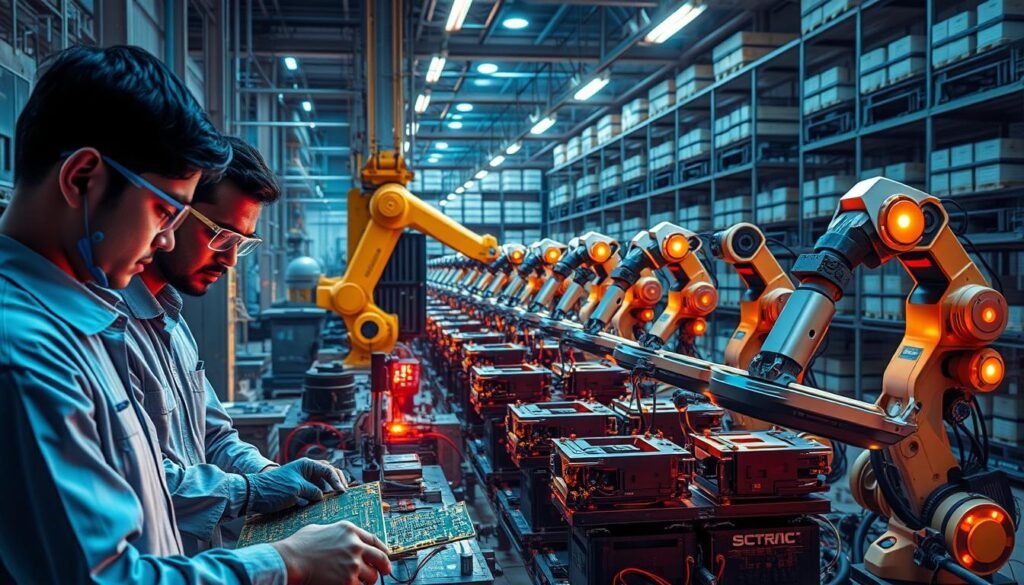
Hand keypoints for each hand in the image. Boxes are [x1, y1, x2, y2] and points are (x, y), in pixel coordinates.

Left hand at [247, 458, 344, 513]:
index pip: (329, 470)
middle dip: (337, 481)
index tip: (342, 492)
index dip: (337, 480)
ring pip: (322, 482)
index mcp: (307, 465)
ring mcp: (303, 479)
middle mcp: (306, 470)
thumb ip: (313, 491)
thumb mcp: (297, 489)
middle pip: (328, 472)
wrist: (253, 495)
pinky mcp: (298, 489)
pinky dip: (321, 495)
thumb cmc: (274, 489)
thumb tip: (322, 496)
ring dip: (330, 488)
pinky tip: (324, 503)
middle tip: (343, 492)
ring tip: (336, 498)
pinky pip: (314, 490)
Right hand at [271, 520, 391, 584]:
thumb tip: (340, 539)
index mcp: (349, 530)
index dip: (382, 549)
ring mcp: (353, 564)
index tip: (385, 555)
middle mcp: (355, 545)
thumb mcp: (319, 529)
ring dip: (368, 580)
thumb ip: (335, 533)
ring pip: (372, 576)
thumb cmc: (299, 546)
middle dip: (384, 566)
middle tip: (385, 571)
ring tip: (359, 581)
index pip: (374, 539)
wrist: (290, 561)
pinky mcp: (348, 580)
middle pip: (380, 558)